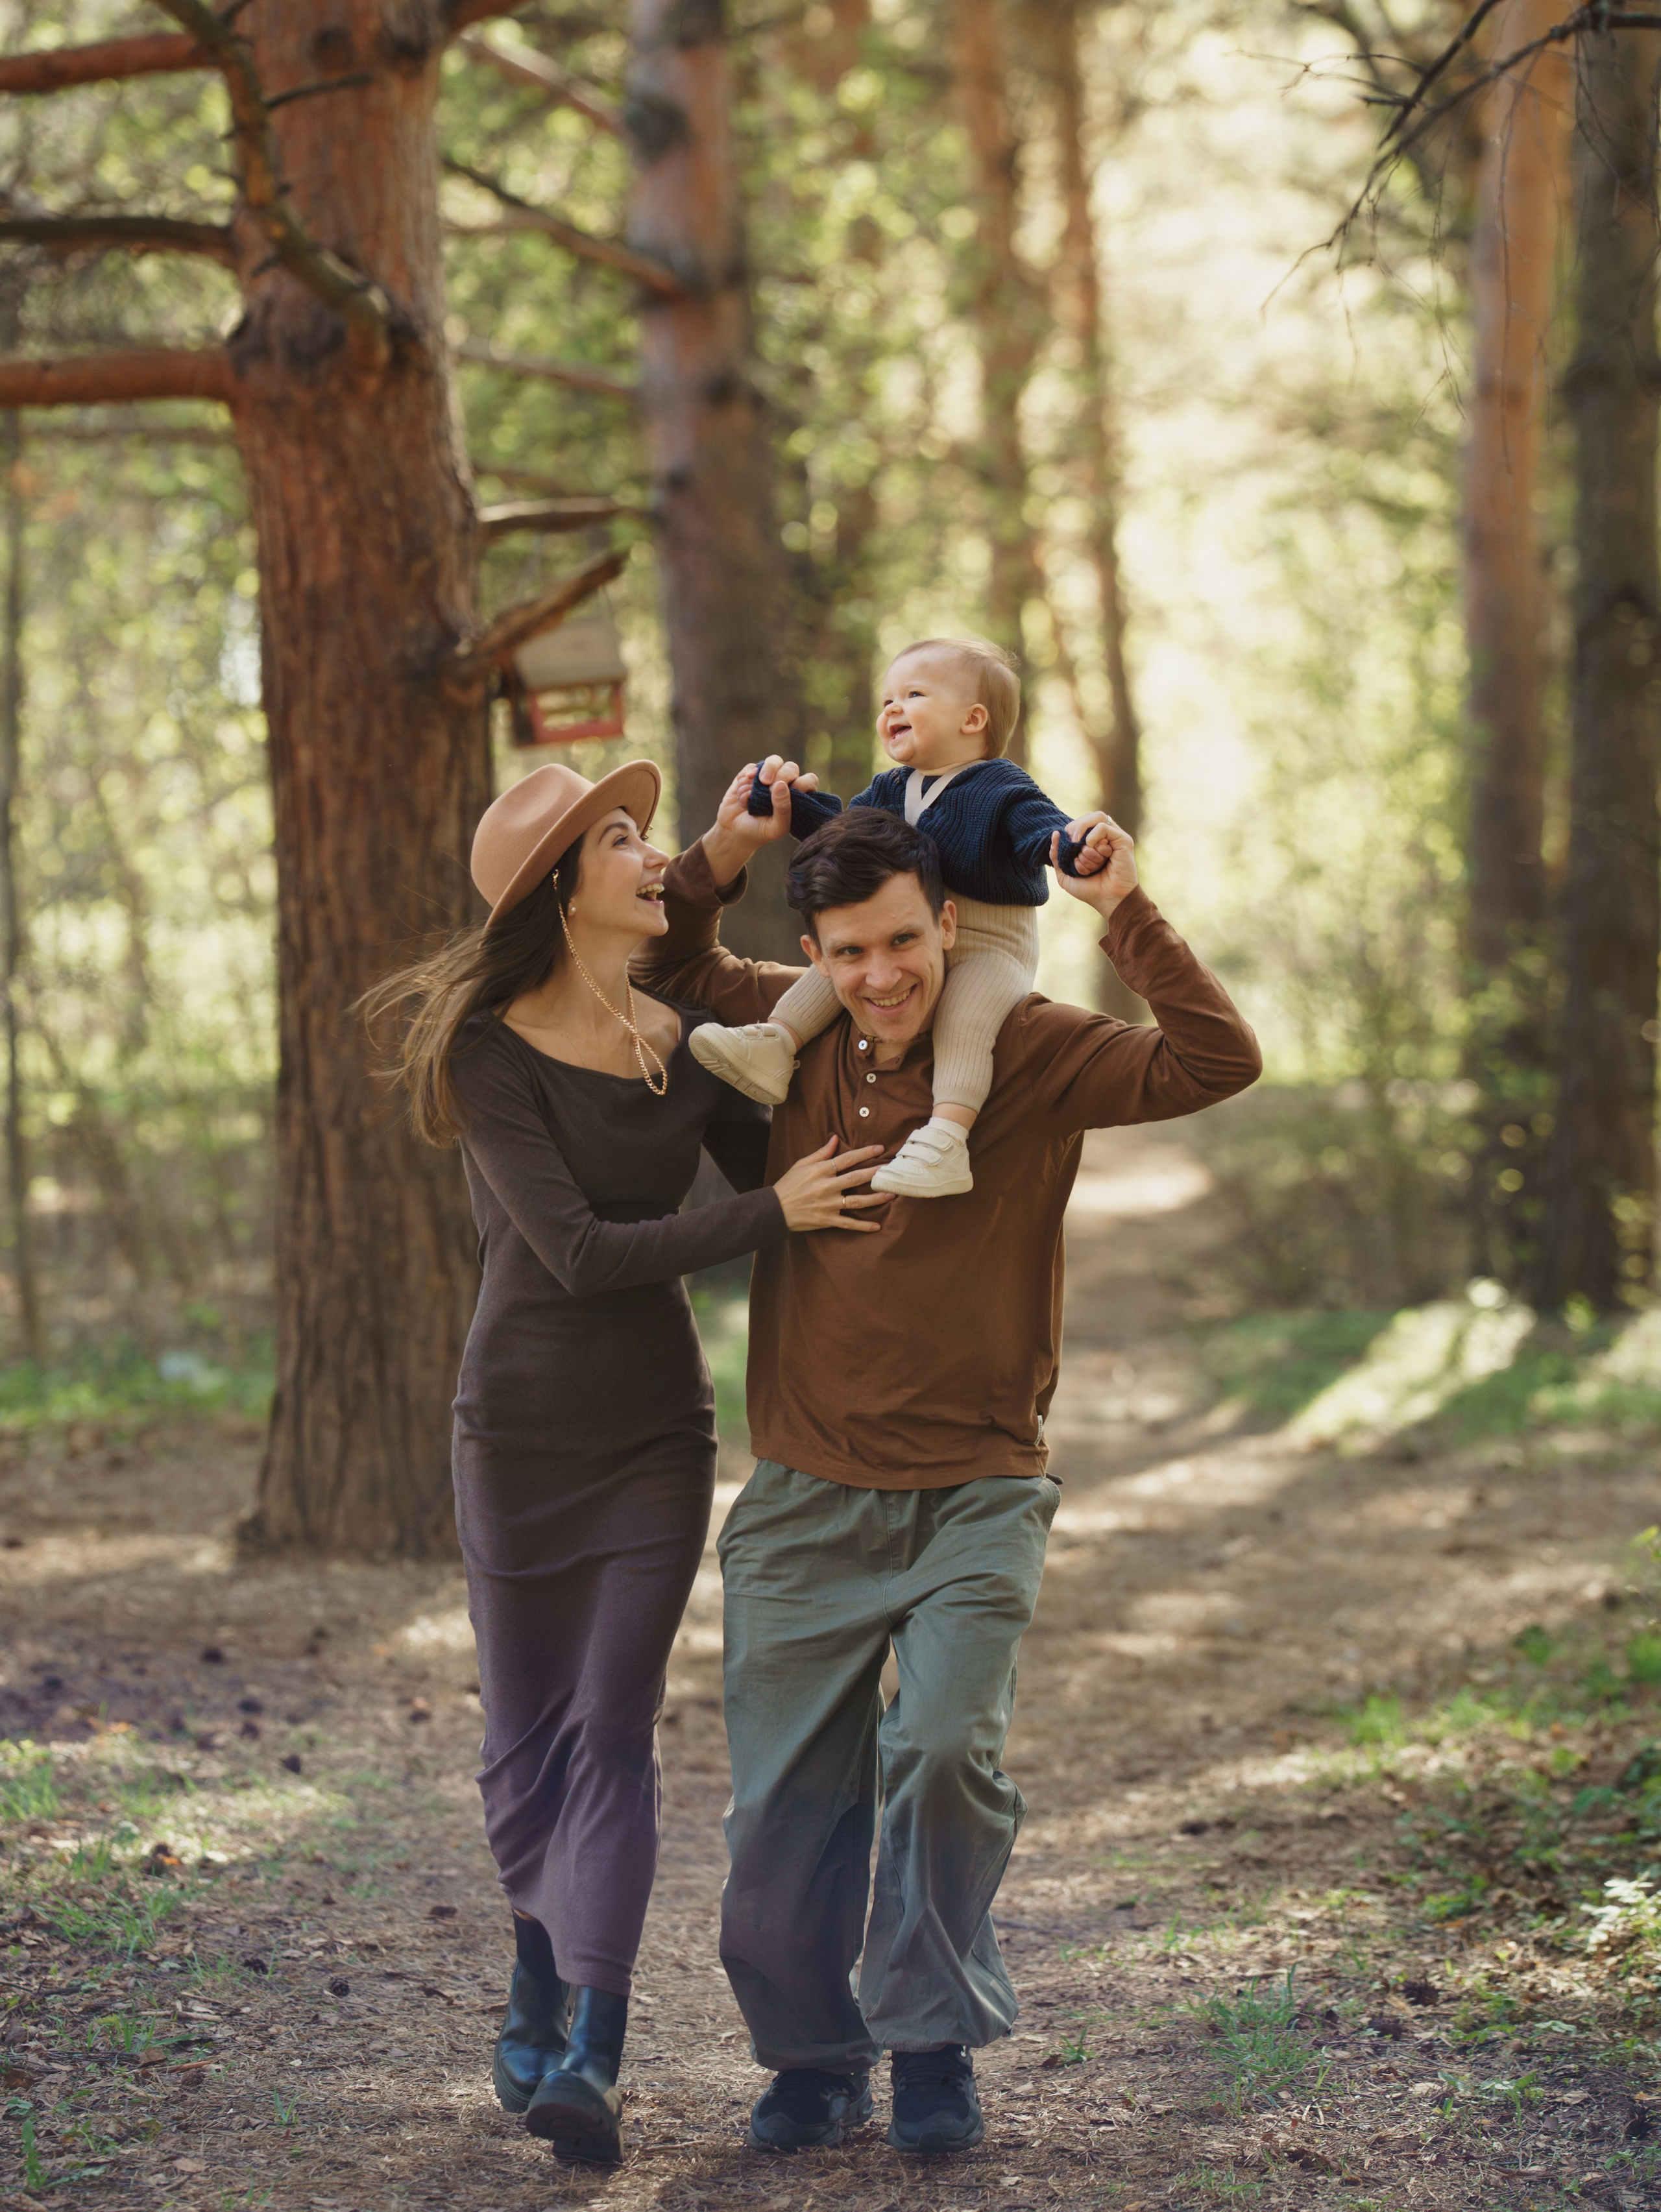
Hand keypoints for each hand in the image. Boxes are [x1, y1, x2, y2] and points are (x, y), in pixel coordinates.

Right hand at [701, 756, 821, 888]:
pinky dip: (745, 780)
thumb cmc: (760, 831)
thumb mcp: (775, 827)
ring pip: (774, 761)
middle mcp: (786, 784)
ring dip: (763, 773)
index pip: (809, 780)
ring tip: (751, 791)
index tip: (791, 792)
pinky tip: (742, 795)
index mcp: (798, 797)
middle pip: (791, 767)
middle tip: (767, 788)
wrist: (733, 831)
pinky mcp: (751, 773)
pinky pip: (752, 767)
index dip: (802, 783)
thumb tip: (780, 784)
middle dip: (780, 775)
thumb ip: (783, 809)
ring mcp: (768, 776)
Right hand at [773, 1136, 888, 1233]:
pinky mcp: (828, 1220)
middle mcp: (827, 1187)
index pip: (847, 1159)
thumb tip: (835, 1139)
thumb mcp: (801, 1164)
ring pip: (857, 1201)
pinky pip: (848, 1223)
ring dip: (876, 1198)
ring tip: (891, 1194)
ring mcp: (828, 1205)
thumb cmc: (788, 1185)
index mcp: (821, 1171)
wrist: (774, 1210)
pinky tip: (877, 1226)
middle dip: (876, 1173)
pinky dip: (863, 1226)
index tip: (880, 1148)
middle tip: (892, 1169)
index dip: (865, 1153)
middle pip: (856, 1178)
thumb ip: (820, 1153)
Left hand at [1052, 816, 1136, 917]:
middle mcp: (1105, 838)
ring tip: (1084, 851)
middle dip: (1076, 830)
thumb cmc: (1090, 890)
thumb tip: (1055, 834)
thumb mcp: (1065, 874)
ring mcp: (1115, 838)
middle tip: (1073, 843)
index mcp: (1094, 843)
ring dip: (1085, 836)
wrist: (1108, 900)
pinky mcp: (1123, 841)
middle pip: (1088, 817)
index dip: (1071, 830)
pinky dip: (1093, 837)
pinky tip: (1092, 848)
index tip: (1067, 846)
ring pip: (1097, 819)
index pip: (1081, 822)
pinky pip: (1103, 827)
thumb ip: (1057, 855)